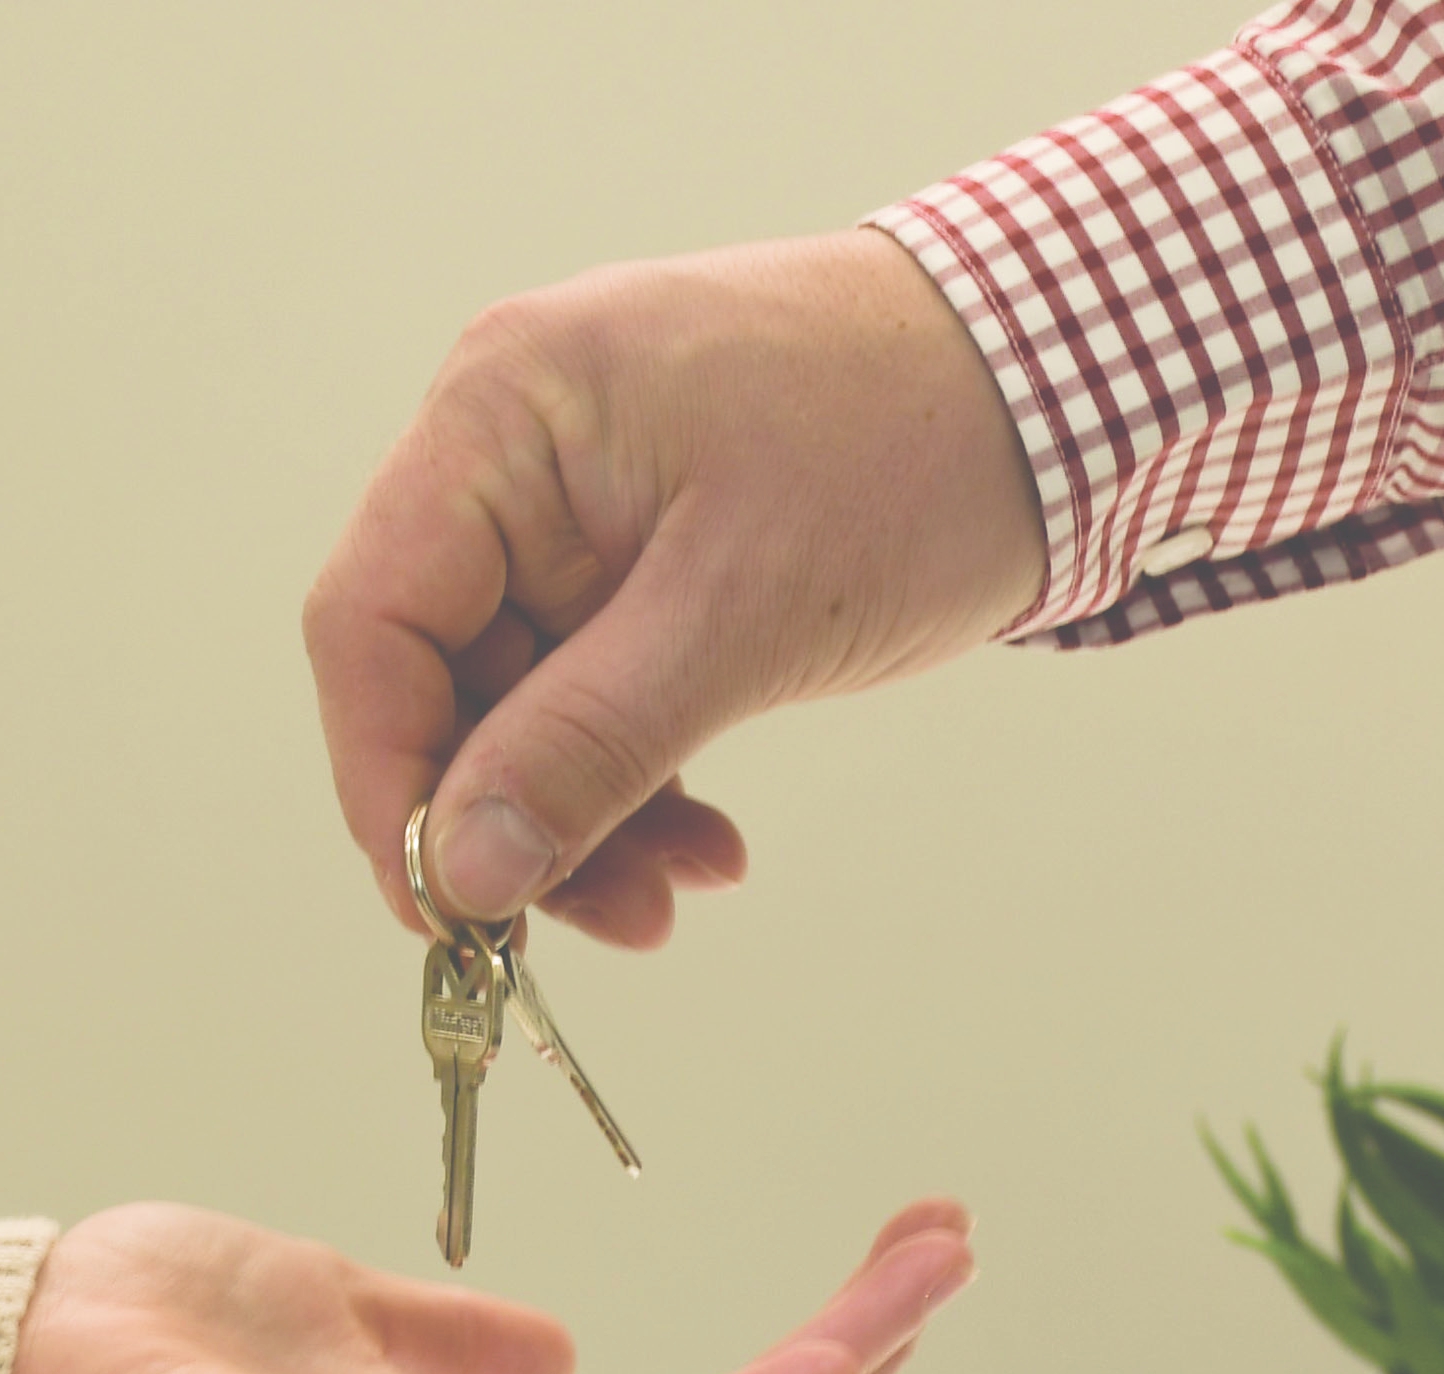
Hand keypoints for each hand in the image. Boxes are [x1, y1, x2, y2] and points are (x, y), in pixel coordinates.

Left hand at [0, 1198, 974, 1373]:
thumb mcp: (332, 1317)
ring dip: (835, 1370)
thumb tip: (557, 1346)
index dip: (820, 1368)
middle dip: (865, 1365)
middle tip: (947, 1245)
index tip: (900, 1253)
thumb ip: (448, 1345)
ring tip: (920, 1268)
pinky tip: (814, 1352)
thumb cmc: (133, 1347)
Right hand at [302, 229, 1043, 949]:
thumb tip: (463, 873)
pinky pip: (597, 691)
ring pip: (522, 703)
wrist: (1069, 380)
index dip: (388, 778)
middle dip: (513, 816)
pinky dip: (640, 777)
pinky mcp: (649, 556)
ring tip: (680, 894)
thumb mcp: (745, 610)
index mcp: (506, 412)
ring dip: (585, 816)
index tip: (447, 908)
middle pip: (441, 674)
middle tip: (604, 924)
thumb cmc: (916, 443)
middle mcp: (519, 449)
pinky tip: (710, 845)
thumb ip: (588, 744)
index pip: (373, 619)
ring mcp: (583, 504)